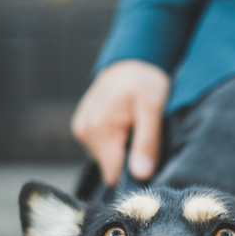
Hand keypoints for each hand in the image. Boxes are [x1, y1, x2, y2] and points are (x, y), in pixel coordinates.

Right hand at [71, 60, 169, 184]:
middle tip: (142, 134)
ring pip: (106, 158)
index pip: (114, 174)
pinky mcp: (82, 128)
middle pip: (110, 167)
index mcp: (100, 130)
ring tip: (133, 125)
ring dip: (122, 148)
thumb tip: (141, 174)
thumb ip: (147, 143)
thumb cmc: (142, 80)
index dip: (132, 173)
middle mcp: (85, 132)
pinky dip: (114, 141)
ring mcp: (81, 130)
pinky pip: (100, 147)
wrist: (129, 61)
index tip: (147, 159)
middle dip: (129, 158)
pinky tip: (123, 125)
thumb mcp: (153, 108)